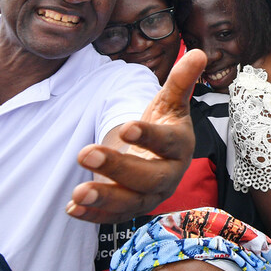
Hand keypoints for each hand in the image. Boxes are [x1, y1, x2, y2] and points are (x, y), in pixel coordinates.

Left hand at [67, 49, 206, 222]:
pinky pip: (115, 218)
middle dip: (118, 168)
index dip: (149, 136)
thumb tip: (198, 53)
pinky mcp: (131, 209)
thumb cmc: (164, 126)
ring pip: (132, 203)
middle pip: (149, 177)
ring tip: (77, 193)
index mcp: (180, 145)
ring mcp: (151, 196)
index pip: (168, 143)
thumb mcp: (169, 103)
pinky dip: (94, 216)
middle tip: (86, 153)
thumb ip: (180, 81)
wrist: (159, 157)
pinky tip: (72, 208)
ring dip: (104, 199)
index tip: (126, 128)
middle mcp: (169, 174)